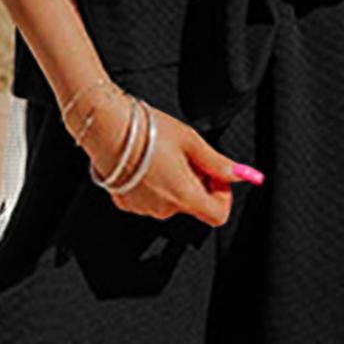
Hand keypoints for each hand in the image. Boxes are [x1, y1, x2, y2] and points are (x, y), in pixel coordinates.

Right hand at [78, 90, 240, 227]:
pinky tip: (146, 162)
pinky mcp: (125, 203)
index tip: (217, 176)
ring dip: (175, 183)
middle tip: (189, 156)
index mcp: (184, 196)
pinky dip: (153, 184)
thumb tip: (238, 174)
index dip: (223, 195)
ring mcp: (143, 208)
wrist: (105, 127)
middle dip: (197, 183)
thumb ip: (217, 163)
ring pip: (171, 201)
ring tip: (164, 154)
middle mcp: (164, 208)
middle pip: (193, 205)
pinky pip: (149, 198)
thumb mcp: (190, 141)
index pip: (218, 215)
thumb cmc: (145, 130)